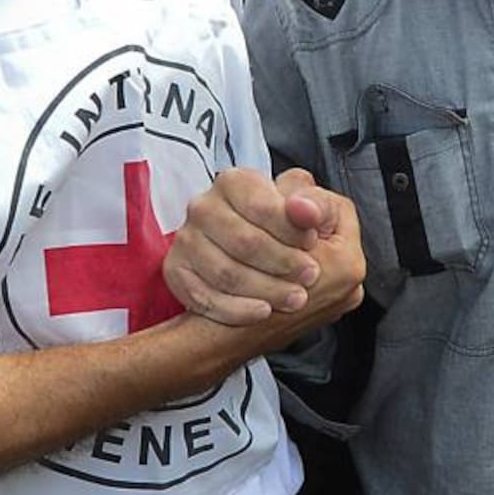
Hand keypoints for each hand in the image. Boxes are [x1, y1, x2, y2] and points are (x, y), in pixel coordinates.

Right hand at [164, 167, 356, 324]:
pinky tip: (262, 311)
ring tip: (293, 298)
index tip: (313, 246)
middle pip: (244, 241)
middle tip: (309, 277)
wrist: (258, 254)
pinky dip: (236, 310)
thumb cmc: (287, 228)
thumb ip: (316, 206)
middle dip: (282, 263)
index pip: (262, 207)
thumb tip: (305, 210)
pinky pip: (203, 298)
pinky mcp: (177, 270)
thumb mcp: (312, 209)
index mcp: (235, 182)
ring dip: (265, 290)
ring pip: (225, 272)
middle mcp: (204, 206)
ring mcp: (187, 239)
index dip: (291, 231)